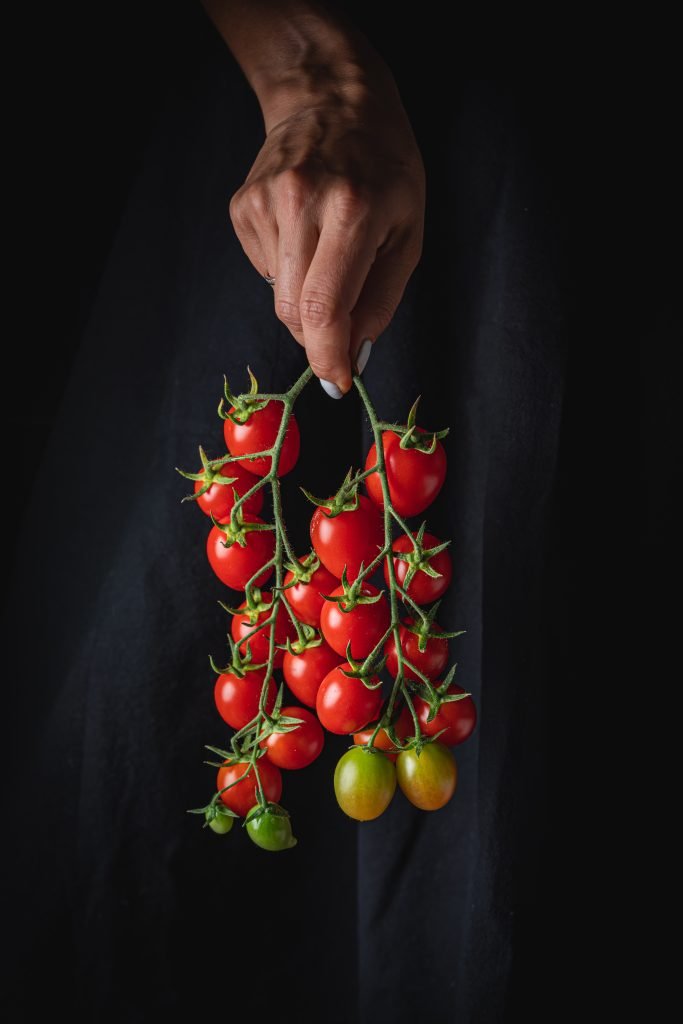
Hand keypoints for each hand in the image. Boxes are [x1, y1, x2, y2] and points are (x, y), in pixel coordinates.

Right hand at [229, 76, 424, 395]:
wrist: (332, 99)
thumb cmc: (384, 168)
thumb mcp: (407, 233)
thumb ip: (380, 302)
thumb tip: (350, 356)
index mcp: (352, 211)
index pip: (324, 309)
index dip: (328, 357)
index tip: (337, 381)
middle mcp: (301, 203)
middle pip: (293, 312)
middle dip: (318, 335)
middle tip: (340, 323)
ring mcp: (264, 202)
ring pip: (276, 296)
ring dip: (304, 298)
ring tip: (327, 252)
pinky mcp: (242, 206)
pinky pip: (264, 270)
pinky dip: (287, 271)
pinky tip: (304, 234)